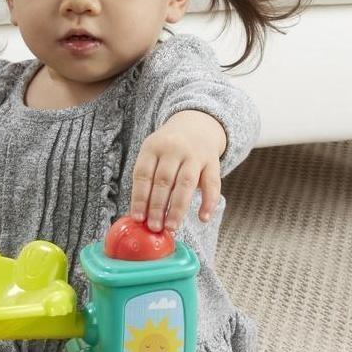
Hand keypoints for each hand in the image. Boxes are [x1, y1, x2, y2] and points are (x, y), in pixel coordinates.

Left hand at [130, 110, 226, 232]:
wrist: (196, 124)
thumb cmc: (167, 149)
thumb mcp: (152, 154)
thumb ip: (146, 179)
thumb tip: (140, 215)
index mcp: (152, 147)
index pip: (143, 174)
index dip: (140, 198)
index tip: (138, 218)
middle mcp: (173, 149)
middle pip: (164, 181)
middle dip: (158, 207)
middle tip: (154, 227)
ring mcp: (195, 155)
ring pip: (186, 183)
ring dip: (178, 208)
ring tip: (172, 227)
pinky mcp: (213, 162)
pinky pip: (213, 184)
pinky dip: (208, 202)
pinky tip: (202, 219)